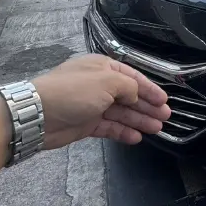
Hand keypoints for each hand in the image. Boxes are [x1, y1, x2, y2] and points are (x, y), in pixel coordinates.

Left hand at [34, 55, 170, 148]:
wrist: (39, 114)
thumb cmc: (74, 91)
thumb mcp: (107, 81)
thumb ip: (128, 87)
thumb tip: (135, 96)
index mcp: (103, 68)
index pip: (132, 77)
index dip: (149, 88)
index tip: (165, 100)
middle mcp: (99, 85)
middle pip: (129, 96)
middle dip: (147, 106)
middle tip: (166, 117)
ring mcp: (92, 105)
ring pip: (121, 113)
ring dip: (139, 120)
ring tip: (157, 129)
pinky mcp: (86, 124)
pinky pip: (109, 127)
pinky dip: (123, 132)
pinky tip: (137, 138)